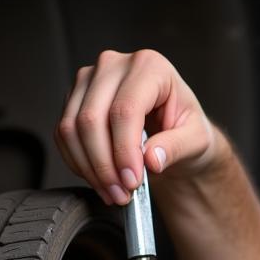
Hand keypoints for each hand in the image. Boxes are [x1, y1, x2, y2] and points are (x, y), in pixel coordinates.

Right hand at [55, 49, 221, 205]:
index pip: (125, 110)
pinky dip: (78, 163)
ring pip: (71, 128)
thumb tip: (151, 159)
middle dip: (104, 165)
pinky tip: (99, 180)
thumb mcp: (197, 139)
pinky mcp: (74, 98)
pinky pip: (63, 135)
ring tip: (113, 192)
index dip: (124, 151)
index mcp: (150, 66)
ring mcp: (89, 79)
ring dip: (89, 168)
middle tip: (122, 193)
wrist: (174, 129)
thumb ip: (177, 147)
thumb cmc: (186, 128)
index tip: (132, 181)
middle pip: (92, 119)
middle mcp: (114, 65)